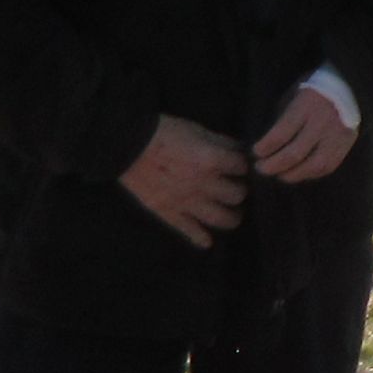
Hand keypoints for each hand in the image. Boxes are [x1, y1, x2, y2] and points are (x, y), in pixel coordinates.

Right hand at [119, 116, 248, 246]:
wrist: (129, 146)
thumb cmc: (165, 133)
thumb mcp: (198, 130)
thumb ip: (220, 143)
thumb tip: (238, 151)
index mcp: (212, 161)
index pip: (242, 168)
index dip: (243, 166)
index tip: (240, 168)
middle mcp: (203, 184)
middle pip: (237, 195)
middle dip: (240, 190)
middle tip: (236, 189)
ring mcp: (186, 202)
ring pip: (221, 218)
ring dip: (232, 217)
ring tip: (233, 215)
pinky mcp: (168, 212)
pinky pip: (189, 230)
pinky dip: (200, 238)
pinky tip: (208, 242)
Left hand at [251, 82, 355, 183]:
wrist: (349, 87)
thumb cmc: (313, 92)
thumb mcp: (294, 97)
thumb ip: (283, 120)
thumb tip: (267, 146)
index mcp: (306, 106)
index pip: (281, 133)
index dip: (265, 147)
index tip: (256, 152)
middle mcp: (323, 122)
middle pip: (295, 153)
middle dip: (273, 165)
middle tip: (261, 168)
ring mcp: (337, 135)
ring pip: (314, 165)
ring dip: (293, 175)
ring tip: (280, 175)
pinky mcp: (346, 144)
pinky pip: (328, 166)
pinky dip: (311, 174)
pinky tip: (300, 172)